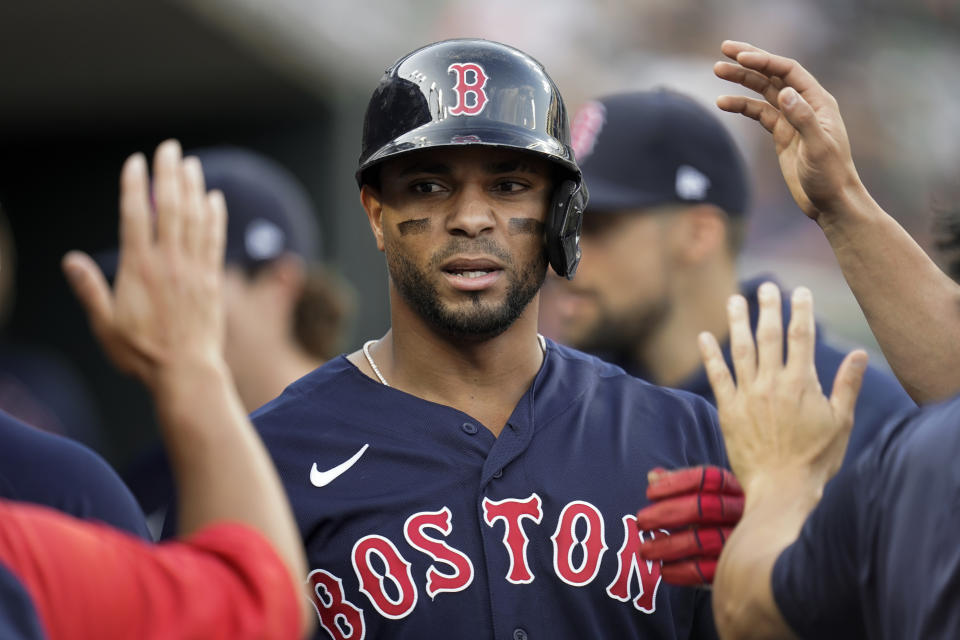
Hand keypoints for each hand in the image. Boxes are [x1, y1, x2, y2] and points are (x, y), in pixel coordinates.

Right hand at [62, 140, 227, 392]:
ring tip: (191, 163)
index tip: (136, 162)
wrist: (186, 372)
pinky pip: (214, 240)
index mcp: (139, 269)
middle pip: (170, 208)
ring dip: (194, 188)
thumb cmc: (141, 353)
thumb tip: (71, 261)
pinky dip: (215, 216)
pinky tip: (214, 199)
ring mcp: (194, 269)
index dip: (136, 185)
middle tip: (170, 147)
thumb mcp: (105, 324)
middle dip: (169, 174)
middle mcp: (169, 262)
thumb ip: (90, 290)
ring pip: (195, 219)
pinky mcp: (212, 280)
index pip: (136, 216)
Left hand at [636, 465, 743, 585]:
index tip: (650, 492)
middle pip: (706, 507)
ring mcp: (743, 540)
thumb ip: (676, 485)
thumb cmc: (715, 518)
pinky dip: (684, 571)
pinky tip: (664, 571)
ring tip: (644, 550)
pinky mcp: (736, 567)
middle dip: (668, 513)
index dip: (678, 483)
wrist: (751, 554)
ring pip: (706, 540)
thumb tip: (653, 476)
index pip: (709, 478)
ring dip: (670, 545)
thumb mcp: (699, 497)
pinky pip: (711, 570)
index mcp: (733, 489)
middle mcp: (742, 511)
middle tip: (641, 521)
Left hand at [699, 282, 867, 499]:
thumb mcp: (840, 422)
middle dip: (768, 309)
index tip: (800, 291)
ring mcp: (747, 395)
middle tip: (766, 287)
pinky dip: (709, 355)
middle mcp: (772, 383)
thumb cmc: (815, 459)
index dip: (800, 311)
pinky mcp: (728, 410)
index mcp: (801, 383)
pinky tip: (704, 337)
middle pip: (769, 336)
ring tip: (734, 300)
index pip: (801, 337)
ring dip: (737, 323)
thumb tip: (860, 354)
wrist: (781, 489)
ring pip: (741, 350)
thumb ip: (846, 386)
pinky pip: (717, 376)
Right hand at [713, 40, 863, 222]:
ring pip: (763, 92)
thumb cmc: (830, 176)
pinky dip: (741, 106)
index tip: (740, 56)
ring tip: (717, 71)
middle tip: (723, 50)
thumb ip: (802, 118)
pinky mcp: (782, 135)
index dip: (764, 60)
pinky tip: (723, 102)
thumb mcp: (818, 148)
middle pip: (773, 75)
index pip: (788, 71)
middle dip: (748, 62)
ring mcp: (792, 119)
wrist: (832, 202)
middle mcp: (805, 105)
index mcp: (818, 102)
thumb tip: (784, 92)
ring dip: (741, 80)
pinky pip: (758, 113)